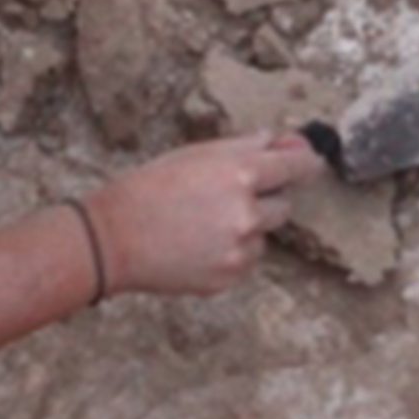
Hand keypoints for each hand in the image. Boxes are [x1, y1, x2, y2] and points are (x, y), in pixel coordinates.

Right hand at [77, 131, 313, 303]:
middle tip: (222, 198)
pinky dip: (230, 253)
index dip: (303, 163)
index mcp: (241, 174)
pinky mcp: (228, 277)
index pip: (297, 166)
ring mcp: (239, 250)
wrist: (111, 239)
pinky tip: (196, 245)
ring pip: (262, 236)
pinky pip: (245, 260)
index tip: (307, 163)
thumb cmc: (150, 188)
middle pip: (284, 206)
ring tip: (201, 224)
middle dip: (263, 200)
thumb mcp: (198, 154)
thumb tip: (290, 142)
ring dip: (245, 229)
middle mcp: (247, 214)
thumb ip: (250, 146)